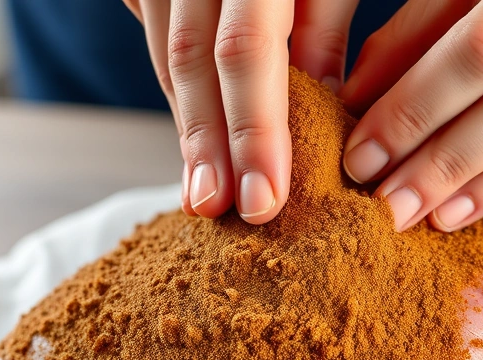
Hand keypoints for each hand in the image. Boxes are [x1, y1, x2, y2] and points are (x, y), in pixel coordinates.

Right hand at [123, 0, 358, 223]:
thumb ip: (324, 27)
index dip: (253, 130)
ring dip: (188, 129)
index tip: (263, 201)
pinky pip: (157, 39)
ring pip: (167, 58)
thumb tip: (320, 105)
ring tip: (204, 193)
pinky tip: (197, 141)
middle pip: (191, 63)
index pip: (246, 51)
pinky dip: (181, 94)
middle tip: (217, 210)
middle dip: (205, 144)